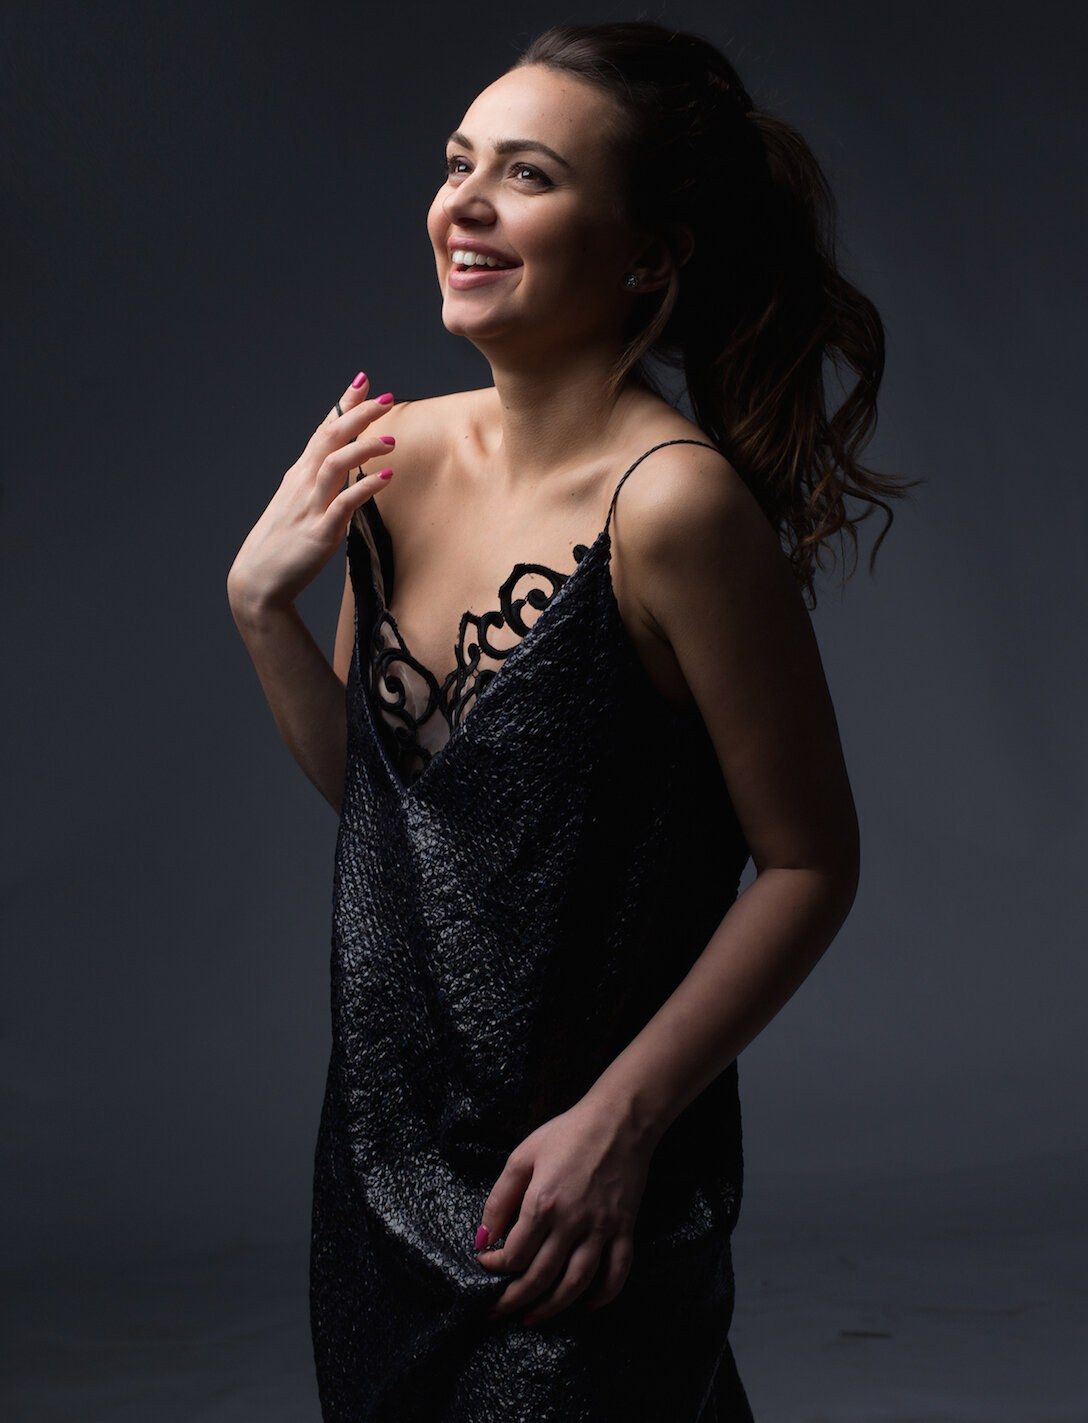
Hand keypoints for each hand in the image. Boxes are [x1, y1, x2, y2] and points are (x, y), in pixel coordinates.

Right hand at [227, 371, 396, 614]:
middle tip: (386, 398)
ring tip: (391, 440)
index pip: (324, 430)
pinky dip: (365, 488)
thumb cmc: (283, 544)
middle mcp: (304, 484)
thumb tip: (347, 470)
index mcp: (300, 475)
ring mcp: (310, 507)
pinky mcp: (319, 533)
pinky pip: (343, 504)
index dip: (343, 404)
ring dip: (363, 448)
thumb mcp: (300, 505)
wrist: (259, 581)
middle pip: (330, 437)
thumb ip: (322, 484)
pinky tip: (386, 479)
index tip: (363, 380)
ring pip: (334, 464)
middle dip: (358, 414)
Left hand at [476, 1094, 655, 1325]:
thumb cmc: (568, 1133)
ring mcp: (601, 1229)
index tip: (485, 1265)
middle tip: (497, 1311)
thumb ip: (500, 1198)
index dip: (494, 1266)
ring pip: (576, 1284)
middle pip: (540, 1277)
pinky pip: (617, 1273)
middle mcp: (572, 1222)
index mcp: (543, 1202)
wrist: (619, 1121)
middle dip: (514, 1299)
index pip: (514, 1253)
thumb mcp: (523, 1155)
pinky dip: (603, 1295)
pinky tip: (586, 1304)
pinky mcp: (625, 1230)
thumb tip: (483, 1237)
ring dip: (552, 1308)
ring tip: (532, 1318)